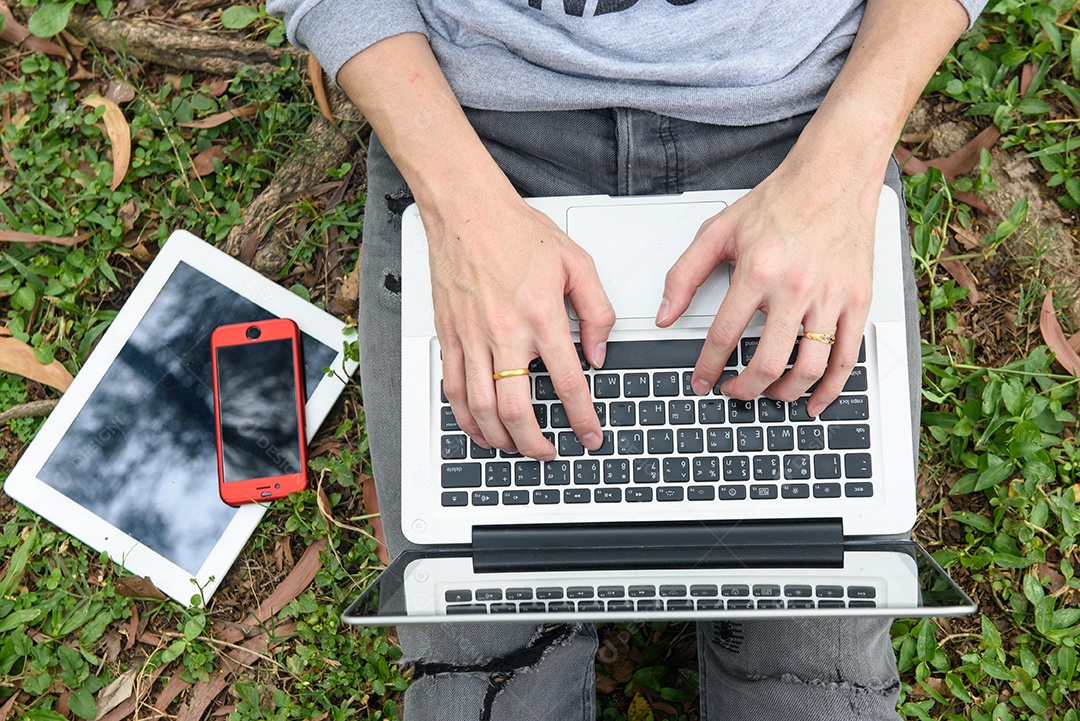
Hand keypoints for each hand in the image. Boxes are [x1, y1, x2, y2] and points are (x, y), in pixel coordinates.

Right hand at [427, 194, 614, 459]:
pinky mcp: (449, 336)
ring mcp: (472, 338)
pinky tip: (480, 429)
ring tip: (517, 447)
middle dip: (535, 442)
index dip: (582, 417)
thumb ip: (596, 311)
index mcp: (541, 316)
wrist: (466, 210)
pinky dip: (467, 419)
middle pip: (517, 410)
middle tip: (549, 453)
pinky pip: (454, 390)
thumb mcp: (576, 263)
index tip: (590, 434)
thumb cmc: (517, 231)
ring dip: (500, 439)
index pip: (567, 383)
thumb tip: (600, 352)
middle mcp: (504, 333)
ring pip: (482, 409)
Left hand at [657, 166, 876, 416]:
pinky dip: (832, 388)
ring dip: (785, 393)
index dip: (708, 367)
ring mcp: (831, 296)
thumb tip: (665, 314)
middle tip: (733, 392)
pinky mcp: (858, 300)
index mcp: (758, 270)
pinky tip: (815, 400)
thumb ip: (684, 274)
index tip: (701, 381)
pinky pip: (847, 357)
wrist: (834, 174)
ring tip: (770, 394)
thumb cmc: (780, 200)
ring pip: (810, 367)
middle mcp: (796, 287)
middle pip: (769, 362)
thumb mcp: (718, 230)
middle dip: (745, 389)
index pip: (724, 336)